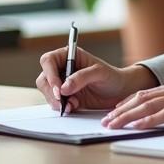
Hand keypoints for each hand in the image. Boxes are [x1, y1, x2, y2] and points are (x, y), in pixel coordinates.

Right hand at [35, 46, 156, 113]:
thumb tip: (64, 87)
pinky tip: (74, 107)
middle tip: (63, 101)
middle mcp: (63, 68)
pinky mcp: (65, 96)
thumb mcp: (100, 73)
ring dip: (56, 101)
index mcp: (70, 56)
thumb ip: (82, 77)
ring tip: (73, 104)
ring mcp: (62, 83)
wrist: (119, 91)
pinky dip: (61, 107)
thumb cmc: (112, 76)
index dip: (50, 74)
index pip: (48, 60)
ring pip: (47, 92)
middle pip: (44, 79)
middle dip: (51, 92)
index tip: (59, 89)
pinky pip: (55, 102)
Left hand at [100, 75, 163, 128]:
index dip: (127, 103)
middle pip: (143, 97)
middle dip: (121, 110)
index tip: (113, 113)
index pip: (146, 93)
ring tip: (113, 125)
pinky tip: (136, 126)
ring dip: (128, 116)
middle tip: (106, 120)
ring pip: (149, 104)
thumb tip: (159, 115)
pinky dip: (148, 120)